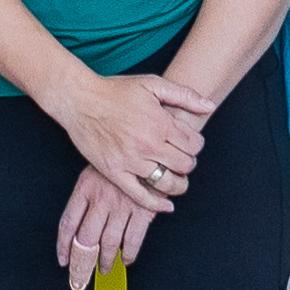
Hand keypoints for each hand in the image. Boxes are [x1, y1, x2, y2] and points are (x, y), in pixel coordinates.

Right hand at [53, 67, 202, 207]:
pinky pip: (140, 196)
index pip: (194, 145)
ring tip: (178, 181)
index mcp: (160, 122)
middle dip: (189, 164)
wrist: (80, 100)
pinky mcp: (114, 172)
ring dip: (178, 185)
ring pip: (167, 183)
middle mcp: (147, 144)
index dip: (197, 145)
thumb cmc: (115, 90)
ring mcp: (130, 160)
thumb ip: (184, 95)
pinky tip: (166, 205)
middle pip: (184, 165)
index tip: (191, 144)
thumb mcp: (152, 84)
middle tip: (183, 160)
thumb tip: (209, 106)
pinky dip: (156, 204)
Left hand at [55, 166, 162, 285]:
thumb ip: (85, 197)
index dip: (64, 247)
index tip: (64, 261)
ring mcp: (122, 206)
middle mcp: (101, 200)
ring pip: (109, 243)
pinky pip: (134, 239)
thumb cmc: (120, 157)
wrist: (146, 146)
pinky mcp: (143, 210)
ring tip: (104, 269)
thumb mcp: (94, 170)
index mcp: (85, 188)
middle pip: (86, 240)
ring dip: (106, 261)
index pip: (68, 224)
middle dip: (81, 264)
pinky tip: (126, 259)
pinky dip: (129, 254)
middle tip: (80, 279)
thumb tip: (75, 228)